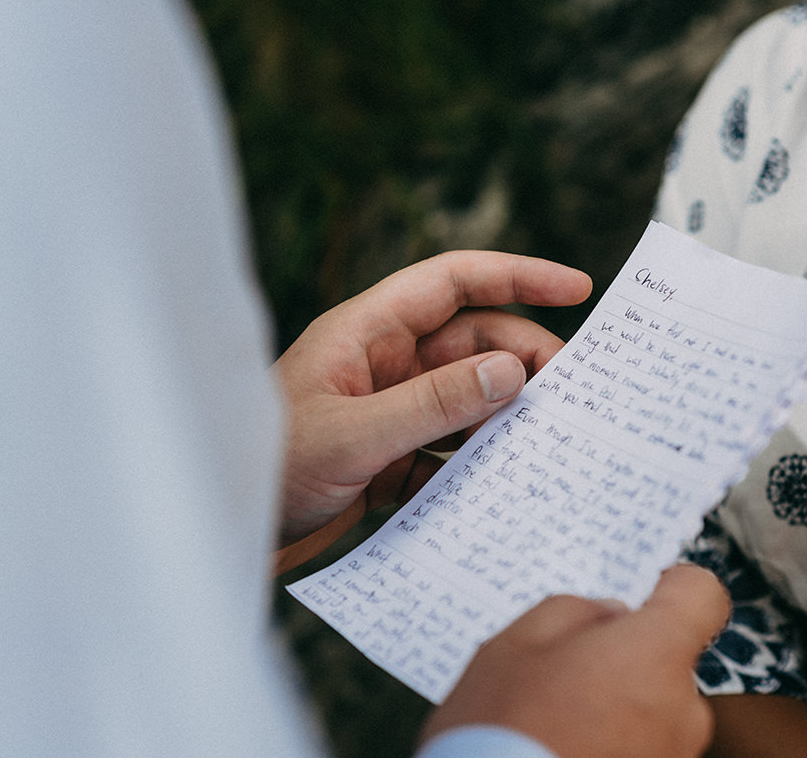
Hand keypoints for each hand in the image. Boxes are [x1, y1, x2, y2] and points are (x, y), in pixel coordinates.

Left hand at [272, 251, 590, 562]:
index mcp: (367, 332)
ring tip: (546, 442)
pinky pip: (448, 451)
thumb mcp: (353, 433)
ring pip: (467, 401)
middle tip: (569, 397)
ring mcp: (389, 413)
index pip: (454, 283)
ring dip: (503, 418)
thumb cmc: (269, 466)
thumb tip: (512, 372)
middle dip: (523, 363)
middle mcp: (383, 365)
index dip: (517, 276)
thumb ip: (433, 404)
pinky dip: (475, 464)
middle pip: (473, 345)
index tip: (576, 288)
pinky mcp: (389, 459)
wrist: (230, 529)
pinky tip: (498, 485)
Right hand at [422, 564, 729, 757]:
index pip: (702, 595)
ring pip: (656, 710)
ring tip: (558, 726)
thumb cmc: (503, 733)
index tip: (650, 591)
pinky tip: (568, 749)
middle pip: (669, 660)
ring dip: (620, 709)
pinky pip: (646, 747)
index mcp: (652, 655)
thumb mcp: (513, 646)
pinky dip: (615, 745)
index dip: (674, 586)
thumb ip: (572, 612)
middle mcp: (682, 710)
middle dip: (626, 661)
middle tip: (563, 677)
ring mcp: (677, 756)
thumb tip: (606, 615)